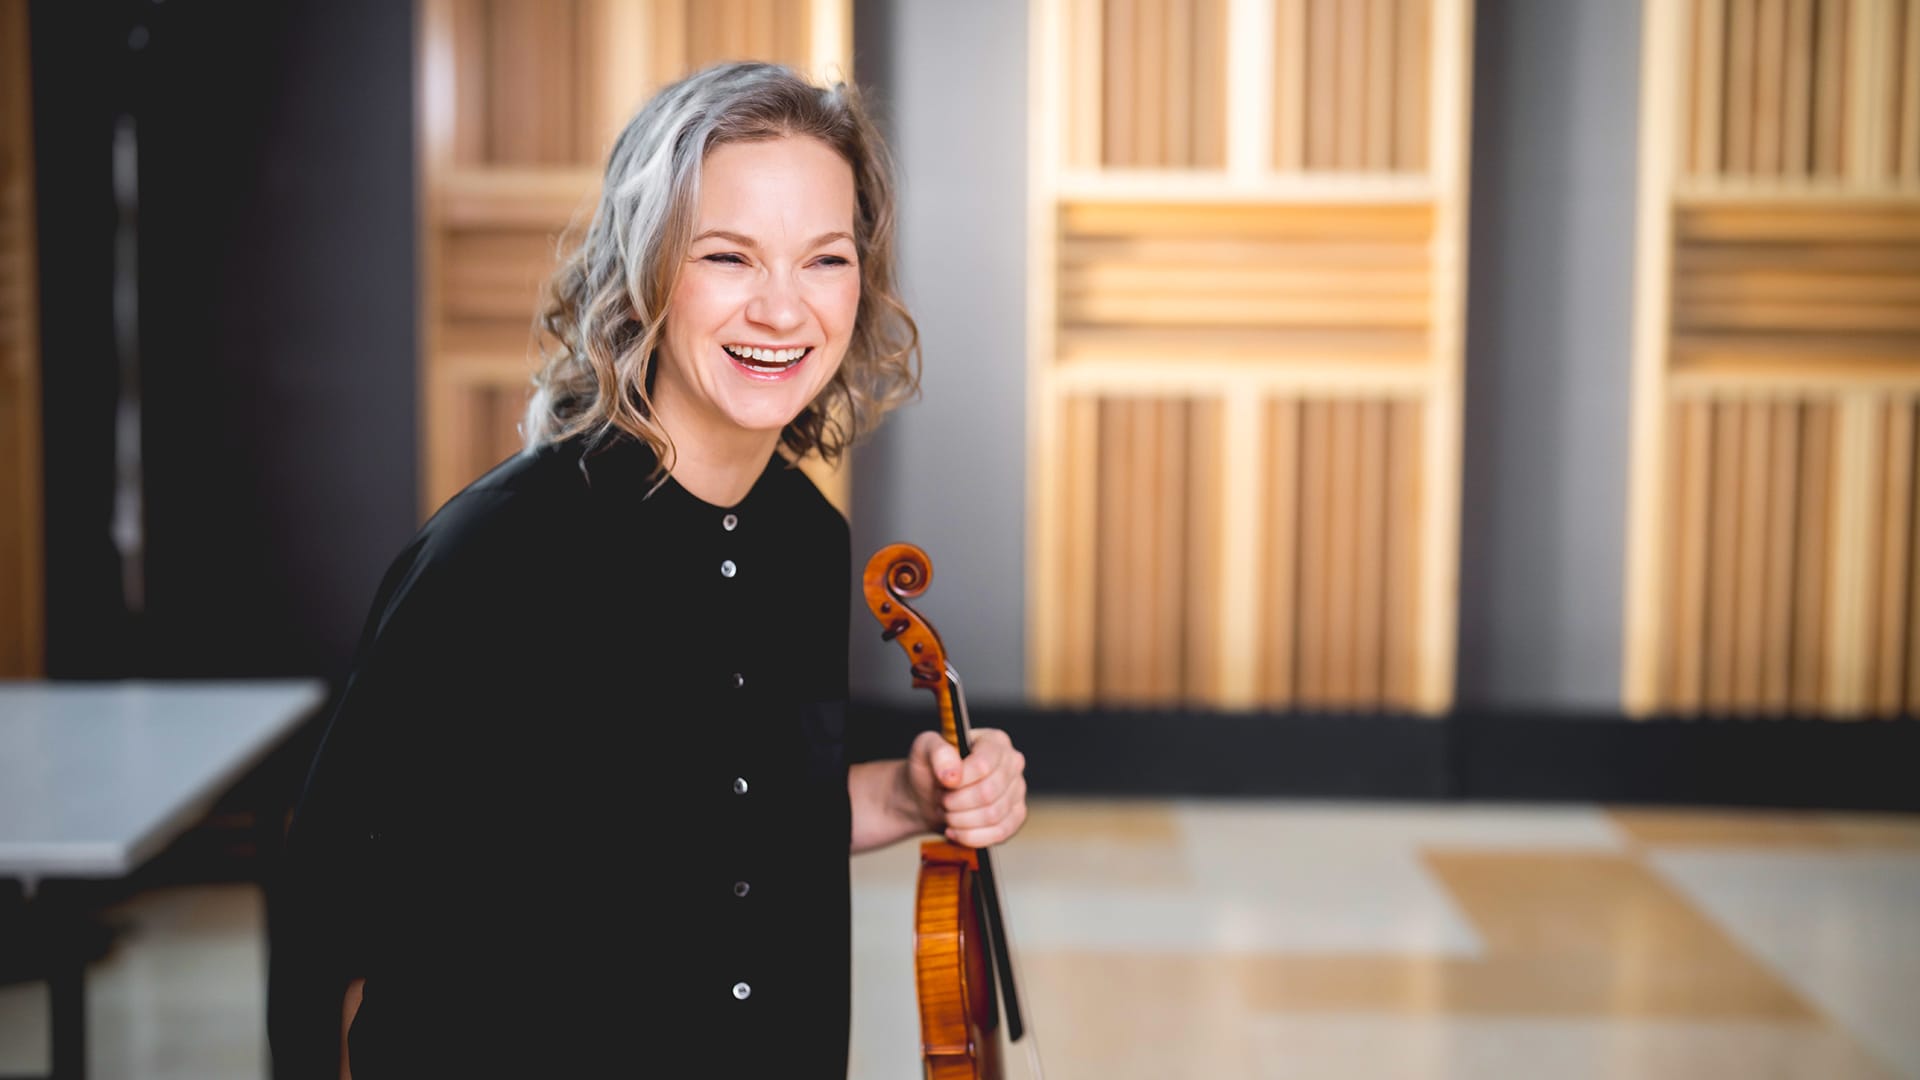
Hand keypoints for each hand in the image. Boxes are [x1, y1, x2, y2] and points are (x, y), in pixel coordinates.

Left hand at [906, 728, 1027, 847]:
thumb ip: (937, 752)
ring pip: (992, 815)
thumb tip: (953, 774)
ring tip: (947, 813)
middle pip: (988, 793)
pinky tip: (955, 830)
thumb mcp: (924, 749)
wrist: (928, 797)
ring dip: (960, 819)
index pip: (984, 765)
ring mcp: (1018, 791)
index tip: (943, 784)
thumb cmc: (930, 769)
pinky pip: (1000, 833)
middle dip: (956, 802)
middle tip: (942, 801)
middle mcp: (1013, 763)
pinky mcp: (1016, 816)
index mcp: (995, 741)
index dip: (961, 780)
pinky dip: (971, 836)